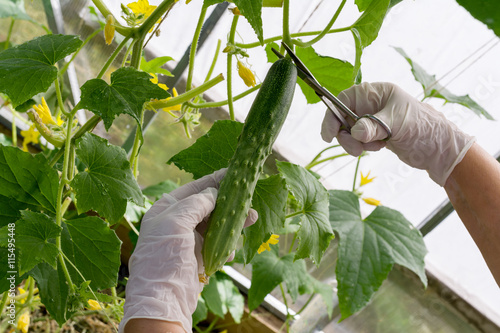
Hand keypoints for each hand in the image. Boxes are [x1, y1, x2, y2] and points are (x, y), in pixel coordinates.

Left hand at [119, 169, 257, 332]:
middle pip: (209, 206)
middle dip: (228, 203)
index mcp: (167, 209)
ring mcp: (190, 240)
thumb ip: (197, 203)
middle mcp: (178, 222)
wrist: (164, 300)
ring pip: (217, 225)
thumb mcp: (176, 222)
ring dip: (233, 223)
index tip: (232, 173)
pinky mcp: (200, 256)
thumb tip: (214, 192)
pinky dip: (227, 245)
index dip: (214, 181)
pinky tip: (230, 251)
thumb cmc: (163, 257)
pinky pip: (219, 244)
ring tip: (251, 218)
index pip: (194, 189)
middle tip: (247, 197)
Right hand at [321, 82, 474, 185]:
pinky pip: (358, 140)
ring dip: (356, 143)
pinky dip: (364, 146)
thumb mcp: (397, 123)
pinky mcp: (375, 133)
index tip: (329, 135)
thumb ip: (374, 126)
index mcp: (375, 92)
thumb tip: (354, 132)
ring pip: (349, 131)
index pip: (344, 99)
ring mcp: (372, 119)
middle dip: (346, 135)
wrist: (437, 147)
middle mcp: (371, 104)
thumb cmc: (422, 126)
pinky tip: (381, 147)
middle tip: (356, 150)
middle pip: (343, 117)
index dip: (332, 115)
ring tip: (375, 147)